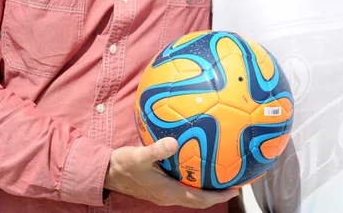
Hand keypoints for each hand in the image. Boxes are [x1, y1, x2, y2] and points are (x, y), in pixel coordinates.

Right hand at [104, 137, 237, 207]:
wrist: (107, 173)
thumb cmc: (123, 165)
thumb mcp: (139, 156)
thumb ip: (157, 150)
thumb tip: (174, 142)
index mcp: (168, 192)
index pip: (199, 199)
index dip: (219, 196)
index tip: (236, 188)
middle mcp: (169, 195)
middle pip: (200, 199)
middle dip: (219, 193)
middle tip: (236, 180)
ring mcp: (165, 192)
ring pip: (192, 193)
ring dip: (208, 187)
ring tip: (222, 173)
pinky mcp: (161, 185)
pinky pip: (184, 185)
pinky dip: (195, 179)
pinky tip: (199, 163)